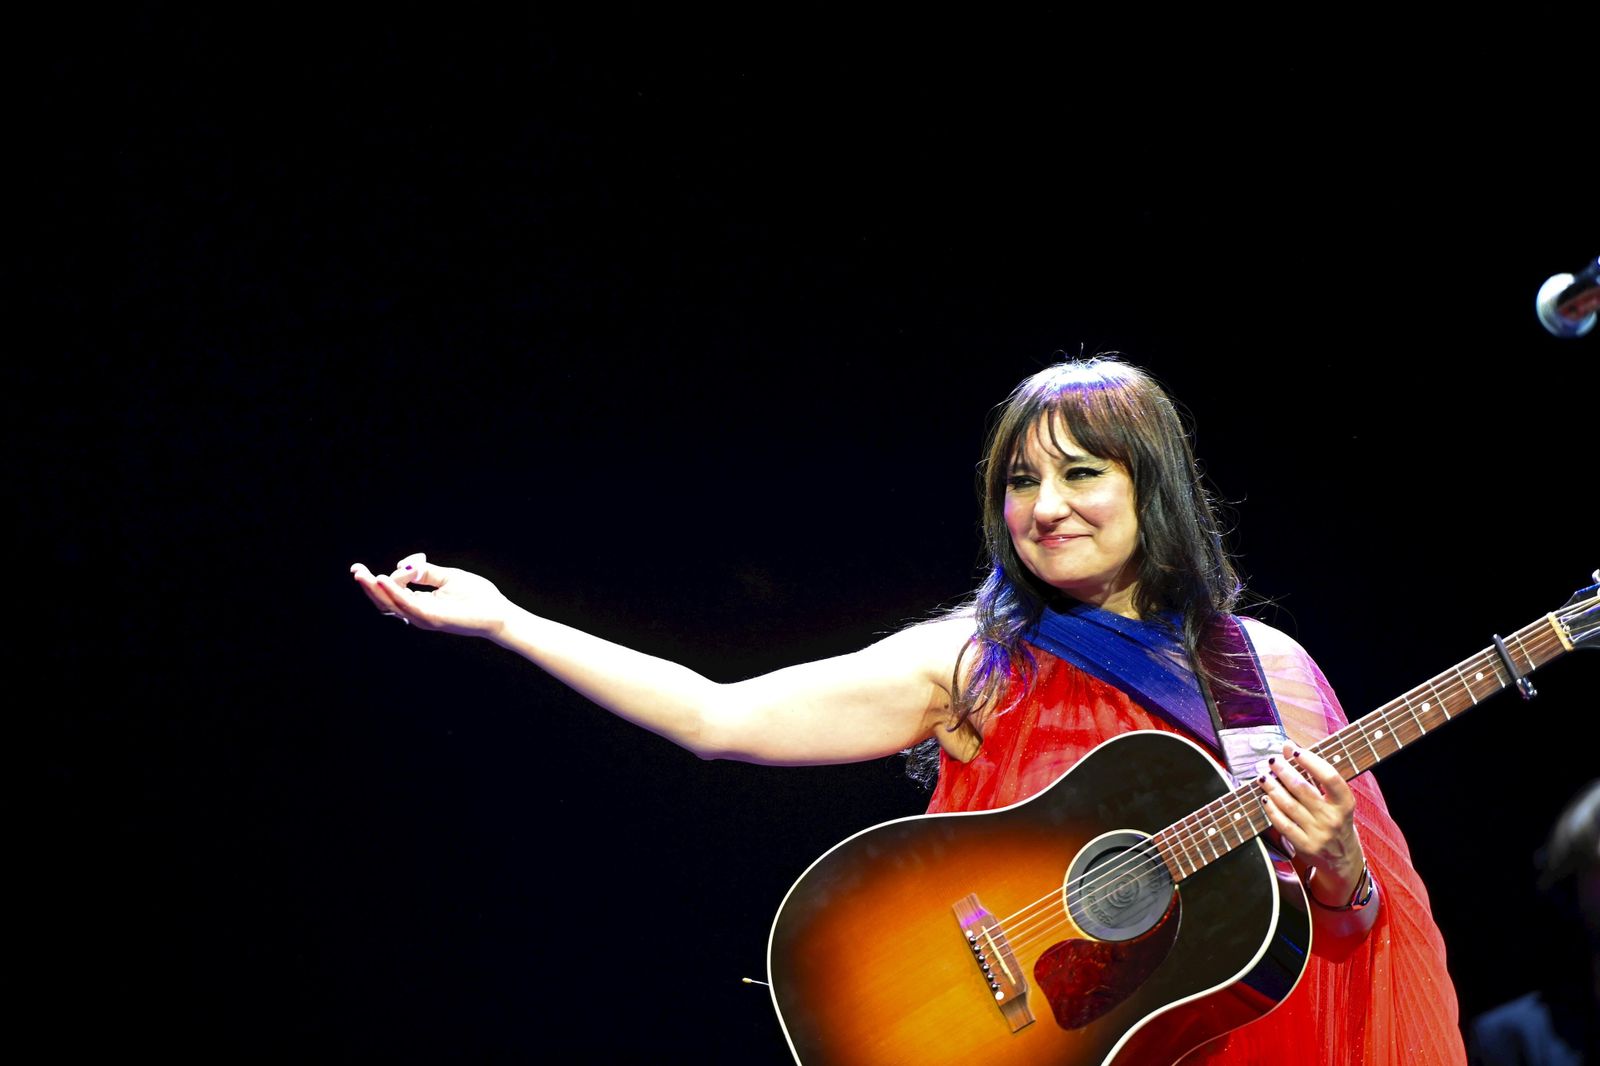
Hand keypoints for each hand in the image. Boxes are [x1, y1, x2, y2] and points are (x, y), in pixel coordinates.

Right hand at [350, 553, 515, 638]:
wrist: (500, 613)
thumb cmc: (478, 597)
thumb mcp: (448, 577)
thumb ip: (425, 571)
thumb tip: (403, 564)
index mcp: (420, 604)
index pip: (392, 594)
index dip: (378, 580)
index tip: (363, 567)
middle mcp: (418, 613)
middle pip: (385, 602)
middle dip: (368, 586)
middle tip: (355, 570)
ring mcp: (424, 618)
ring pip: (392, 605)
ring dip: (375, 589)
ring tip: (362, 575)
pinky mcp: (432, 618)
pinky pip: (408, 604)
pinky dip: (394, 592)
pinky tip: (383, 580)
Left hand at [1257, 743, 1366, 905]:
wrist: (1343, 859)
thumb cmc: (1336, 820)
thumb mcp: (1333, 799)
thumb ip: (1311, 772)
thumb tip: (1287, 747)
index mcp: (1345, 803)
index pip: (1330, 777)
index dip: (1312, 762)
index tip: (1295, 751)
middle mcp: (1333, 818)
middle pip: (1303, 789)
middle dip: (1284, 771)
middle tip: (1272, 761)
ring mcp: (1319, 834)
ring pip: (1290, 805)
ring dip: (1273, 788)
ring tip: (1263, 776)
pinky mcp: (1306, 846)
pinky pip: (1284, 824)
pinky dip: (1272, 810)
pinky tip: (1265, 798)